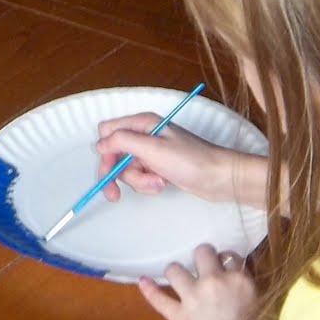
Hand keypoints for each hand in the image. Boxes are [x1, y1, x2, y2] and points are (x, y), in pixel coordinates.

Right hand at [95, 114, 263, 204]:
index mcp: (142, 123)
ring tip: (158, 183)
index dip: (105, 153)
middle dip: (119, 174)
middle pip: (114, 154)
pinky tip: (163, 184)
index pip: (107, 132)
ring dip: (138, 181)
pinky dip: (148, 184)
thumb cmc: (190, 161)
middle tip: (115, 195)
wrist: (220, 178)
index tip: (110, 170)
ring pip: (127, 169)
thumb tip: (99, 144)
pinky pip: (141, 176)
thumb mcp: (153, 149)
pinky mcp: (159, 166)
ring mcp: (152, 152)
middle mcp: (144, 134)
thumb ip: (122, 142)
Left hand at [139, 244, 261, 319]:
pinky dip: (149, 289)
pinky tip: (142, 281)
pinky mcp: (177, 313)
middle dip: (202, 256)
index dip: (227, 261)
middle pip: (202, 251)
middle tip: (203, 266)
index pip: (231, 257)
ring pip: (175, 269)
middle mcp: (213, 281)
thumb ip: (246, 294)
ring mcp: (192, 296)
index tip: (225, 267)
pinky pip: (158, 298)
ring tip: (178, 276)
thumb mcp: (258, 312)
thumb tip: (239, 288)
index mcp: (238, 281)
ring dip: (176, 272)